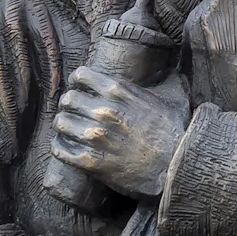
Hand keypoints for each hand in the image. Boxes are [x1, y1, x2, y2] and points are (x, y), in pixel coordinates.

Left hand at [54, 66, 190, 198]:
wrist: (176, 169)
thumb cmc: (175, 134)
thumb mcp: (171, 99)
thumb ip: (164, 81)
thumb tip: (174, 66)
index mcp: (118, 91)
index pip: (80, 75)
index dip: (77, 82)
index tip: (80, 89)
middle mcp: (102, 111)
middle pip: (67, 99)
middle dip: (68, 104)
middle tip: (74, 112)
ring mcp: (94, 137)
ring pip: (60, 122)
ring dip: (63, 125)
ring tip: (69, 130)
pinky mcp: (90, 162)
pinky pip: (60, 149)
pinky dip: (60, 147)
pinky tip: (67, 147)